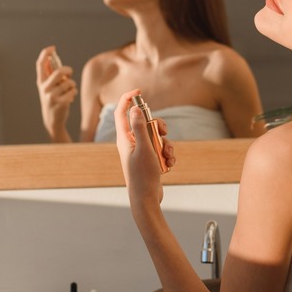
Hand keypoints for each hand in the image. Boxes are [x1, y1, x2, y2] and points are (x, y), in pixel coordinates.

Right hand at [36, 46, 76, 140]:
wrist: (52, 120)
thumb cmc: (53, 99)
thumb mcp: (49, 87)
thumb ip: (51, 74)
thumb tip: (53, 57)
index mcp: (41, 81)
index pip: (40, 64)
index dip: (45, 53)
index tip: (52, 47)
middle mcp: (44, 87)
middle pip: (59, 71)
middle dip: (68, 70)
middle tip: (69, 73)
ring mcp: (51, 96)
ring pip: (69, 83)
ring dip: (72, 85)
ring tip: (69, 91)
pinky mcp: (60, 103)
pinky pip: (73, 91)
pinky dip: (74, 93)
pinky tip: (70, 98)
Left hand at [115, 90, 176, 205]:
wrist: (147, 199)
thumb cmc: (142, 176)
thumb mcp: (144, 149)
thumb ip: (140, 128)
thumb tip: (135, 108)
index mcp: (124, 139)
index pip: (122, 113)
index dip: (127, 100)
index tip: (138, 92)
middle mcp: (131, 143)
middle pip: (145, 123)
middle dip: (158, 126)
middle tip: (163, 132)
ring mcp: (141, 152)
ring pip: (156, 137)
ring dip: (167, 144)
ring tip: (168, 156)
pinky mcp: (149, 160)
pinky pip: (161, 150)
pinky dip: (167, 155)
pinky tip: (169, 164)